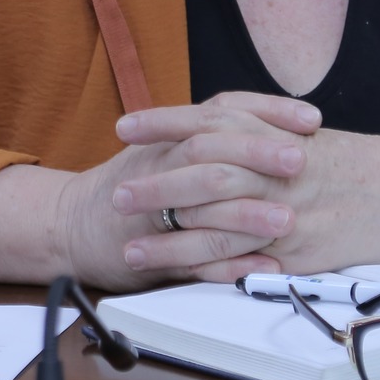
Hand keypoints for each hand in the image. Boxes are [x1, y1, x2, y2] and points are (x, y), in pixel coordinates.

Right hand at [55, 91, 324, 289]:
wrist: (71, 224)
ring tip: (287, 220)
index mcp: (171, 137)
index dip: (267, 112)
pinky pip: (192, 259)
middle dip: (258, 156)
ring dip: (246, 214)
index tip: (309, 119)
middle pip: (210, 152)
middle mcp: (161, 166)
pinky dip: (229, 265)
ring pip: (201, 209)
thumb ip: (213, 135)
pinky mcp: (152, 254)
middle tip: (300, 162)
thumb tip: (280, 127)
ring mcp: (155, 211)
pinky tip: (264, 267)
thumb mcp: (166, 146)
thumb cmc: (131, 183)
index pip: (222, 111)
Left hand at [114, 110, 379, 274]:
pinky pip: (247, 263)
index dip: (163, 122)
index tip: (126, 125)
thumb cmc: (364, 164)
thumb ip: (262, 130)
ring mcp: (288, 212)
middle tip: (117, 192)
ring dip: (169, 235)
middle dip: (156, 183)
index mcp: (278, 132)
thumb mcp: (309, 136)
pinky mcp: (300, 252)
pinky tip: (180, 277)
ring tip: (129, 245)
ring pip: (217, 222)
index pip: (209, 119)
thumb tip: (213, 130)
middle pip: (204, 170)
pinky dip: (209, 269)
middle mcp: (279, 168)